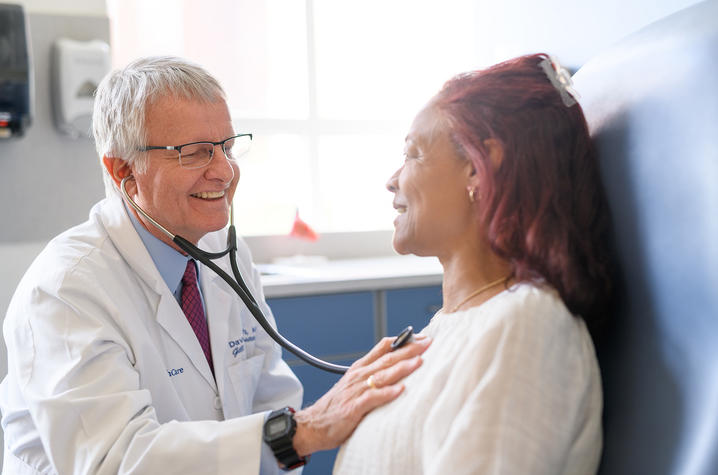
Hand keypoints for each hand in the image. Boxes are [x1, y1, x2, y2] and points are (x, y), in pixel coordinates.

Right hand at [291, 334, 431, 455]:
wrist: (312, 425)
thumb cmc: (336, 407)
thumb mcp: (354, 385)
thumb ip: (373, 376)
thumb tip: (397, 370)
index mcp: (360, 369)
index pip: (382, 347)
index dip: (402, 340)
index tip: (421, 337)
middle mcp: (359, 376)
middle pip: (387, 358)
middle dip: (409, 350)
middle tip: (428, 343)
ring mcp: (356, 391)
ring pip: (382, 375)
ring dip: (402, 367)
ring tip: (419, 362)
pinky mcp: (353, 408)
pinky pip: (373, 398)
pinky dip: (387, 393)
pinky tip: (400, 390)